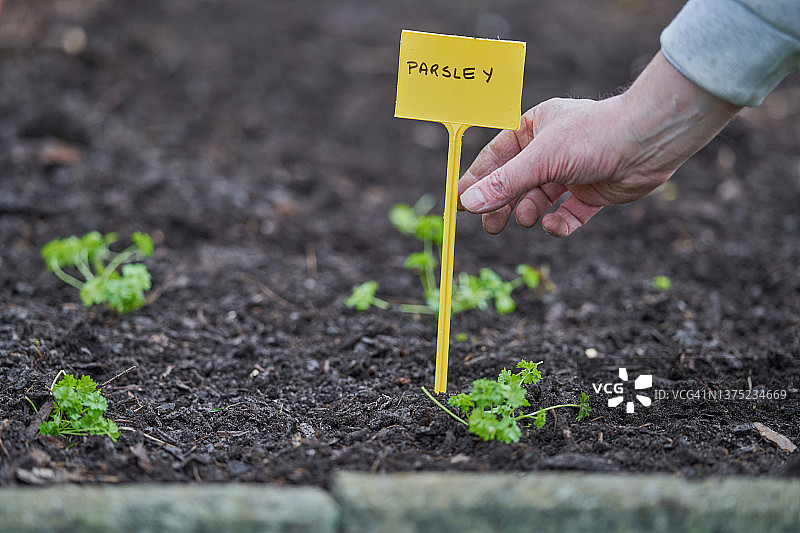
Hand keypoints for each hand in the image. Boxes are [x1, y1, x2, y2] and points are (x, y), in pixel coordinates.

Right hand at [458, 51, 740, 236]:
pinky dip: (559, 223)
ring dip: (530, 212)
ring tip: (529, 217)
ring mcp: (571, 172)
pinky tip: (555, 225)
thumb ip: (504, 183)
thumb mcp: (541, 159)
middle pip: (515, 182)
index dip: (478, 180)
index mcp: (533, 128)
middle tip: (491, 226)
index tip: (461, 203)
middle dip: (503, 204)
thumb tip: (467, 204)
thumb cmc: (593, 136)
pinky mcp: (592, 194)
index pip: (495, 156)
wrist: (649, 143)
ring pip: (538, 199)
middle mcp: (550, 150)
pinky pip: (567, 214)